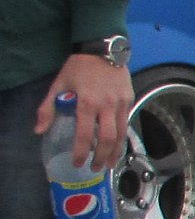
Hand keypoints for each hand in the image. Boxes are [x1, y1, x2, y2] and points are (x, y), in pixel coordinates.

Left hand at [36, 55, 132, 171]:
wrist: (102, 49)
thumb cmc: (78, 67)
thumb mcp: (59, 84)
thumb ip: (48, 108)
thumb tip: (39, 131)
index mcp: (87, 102)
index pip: (84, 134)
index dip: (80, 151)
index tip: (77, 163)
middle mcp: (107, 106)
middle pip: (107, 139)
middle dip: (102, 157)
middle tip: (96, 168)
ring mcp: (121, 103)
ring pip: (121, 134)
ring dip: (115, 152)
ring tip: (110, 164)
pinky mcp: (130, 100)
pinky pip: (126, 123)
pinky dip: (122, 138)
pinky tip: (117, 146)